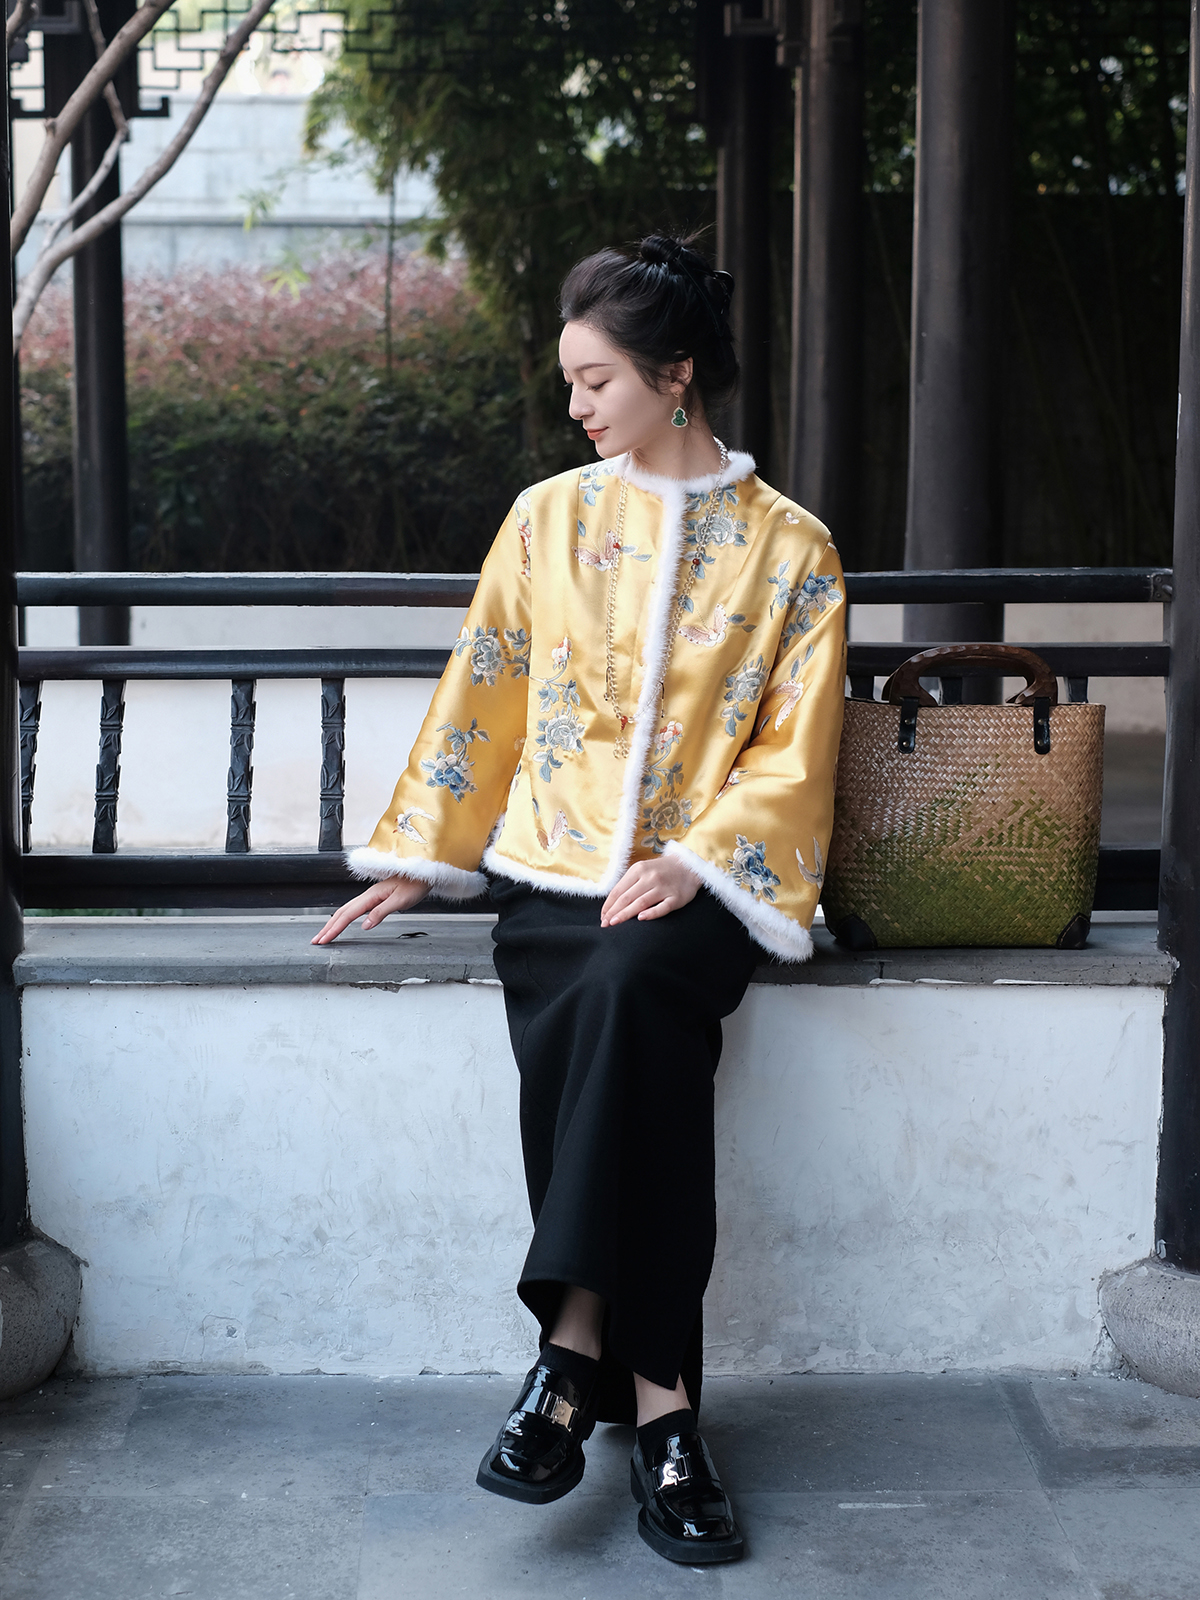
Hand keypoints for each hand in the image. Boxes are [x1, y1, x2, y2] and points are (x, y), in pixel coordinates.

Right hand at [312, 876, 430, 943]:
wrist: (424, 873)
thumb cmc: (415, 885)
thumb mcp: (400, 901)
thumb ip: (382, 912)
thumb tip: (364, 925)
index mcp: (372, 896)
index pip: (348, 915)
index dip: (334, 929)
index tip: (324, 940)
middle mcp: (368, 895)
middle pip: (342, 913)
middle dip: (328, 928)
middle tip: (316, 941)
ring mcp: (370, 896)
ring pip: (346, 910)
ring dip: (333, 923)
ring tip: (324, 934)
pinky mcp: (375, 898)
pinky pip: (354, 909)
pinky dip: (343, 918)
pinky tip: (341, 922)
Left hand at [600, 856, 700, 927]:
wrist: (689, 865)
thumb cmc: (662, 870)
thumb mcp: (643, 869)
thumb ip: (629, 883)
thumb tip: (611, 903)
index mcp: (639, 869)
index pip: (618, 890)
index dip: (608, 905)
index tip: (602, 917)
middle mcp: (650, 878)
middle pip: (627, 897)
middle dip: (613, 912)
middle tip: (605, 924)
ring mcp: (664, 888)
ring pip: (641, 902)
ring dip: (625, 914)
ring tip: (615, 923)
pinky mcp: (676, 898)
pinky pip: (662, 908)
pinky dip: (651, 913)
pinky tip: (641, 919)